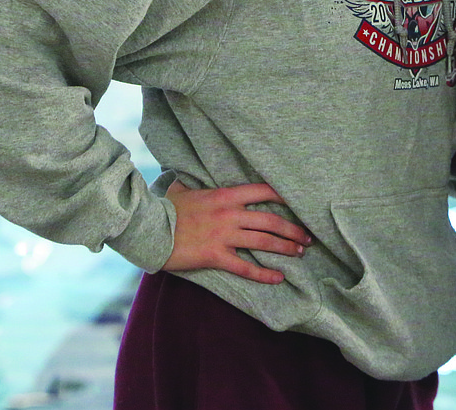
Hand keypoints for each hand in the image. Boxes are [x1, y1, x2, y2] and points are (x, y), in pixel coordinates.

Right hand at [163, 180, 312, 284]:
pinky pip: (245, 266)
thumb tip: (185, 177)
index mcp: (226, 195)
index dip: (283, 196)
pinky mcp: (215, 256)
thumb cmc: (166, 209)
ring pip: (263, 241)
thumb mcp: (184, 189)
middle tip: (307, 237)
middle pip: (270, 220)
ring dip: (285, 247)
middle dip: (293, 229)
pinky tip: (278, 278)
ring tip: (299, 253)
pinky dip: (263, 273)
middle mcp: (230, 214)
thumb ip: (193, 184)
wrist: (148, 228)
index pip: (263, 191)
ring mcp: (223, 235)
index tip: (299, 204)